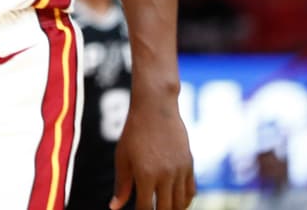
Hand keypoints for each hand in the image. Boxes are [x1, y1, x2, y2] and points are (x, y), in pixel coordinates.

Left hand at [111, 93, 194, 209]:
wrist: (156, 107)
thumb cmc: (134, 131)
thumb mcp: (122, 157)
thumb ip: (121, 185)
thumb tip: (115, 208)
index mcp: (146, 174)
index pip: (146, 209)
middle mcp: (166, 174)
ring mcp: (180, 169)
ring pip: (181, 204)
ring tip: (163, 208)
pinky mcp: (189, 163)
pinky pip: (191, 191)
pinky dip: (184, 201)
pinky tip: (175, 202)